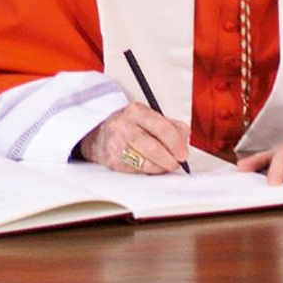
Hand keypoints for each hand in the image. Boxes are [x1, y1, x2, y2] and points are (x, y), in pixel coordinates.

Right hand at [76, 103, 190, 173]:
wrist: (99, 134)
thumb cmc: (131, 126)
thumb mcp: (149, 117)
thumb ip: (171, 126)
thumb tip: (184, 142)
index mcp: (136, 111)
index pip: (162, 128)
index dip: (176, 143)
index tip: (183, 153)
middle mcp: (123, 126)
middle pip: (153, 148)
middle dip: (170, 159)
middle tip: (177, 163)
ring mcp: (115, 145)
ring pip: (145, 163)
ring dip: (160, 167)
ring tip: (165, 164)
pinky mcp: (112, 161)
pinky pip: (137, 171)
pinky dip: (148, 171)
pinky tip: (150, 166)